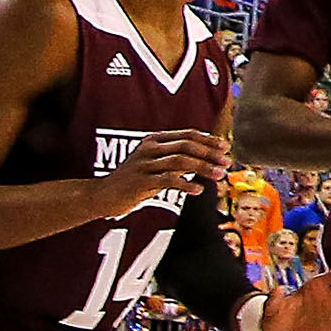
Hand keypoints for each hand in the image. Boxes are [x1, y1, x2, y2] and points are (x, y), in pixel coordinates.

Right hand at [96, 129, 229, 214]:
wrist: (103, 196)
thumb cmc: (133, 181)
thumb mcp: (155, 166)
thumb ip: (177, 160)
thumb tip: (205, 159)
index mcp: (154, 140)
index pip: (187, 134)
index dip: (208, 140)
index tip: (225, 147)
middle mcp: (150, 148)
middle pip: (187, 145)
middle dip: (210, 153)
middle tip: (227, 161)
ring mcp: (144, 164)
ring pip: (181, 161)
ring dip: (204, 168)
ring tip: (219, 175)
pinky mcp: (141, 181)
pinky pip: (168, 180)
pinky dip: (186, 184)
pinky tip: (199, 190)